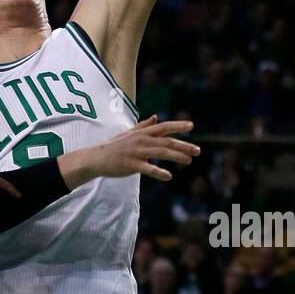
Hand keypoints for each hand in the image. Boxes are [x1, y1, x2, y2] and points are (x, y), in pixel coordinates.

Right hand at [64, 115, 199, 186]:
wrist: (96, 158)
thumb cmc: (114, 146)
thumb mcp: (129, 133)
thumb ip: (144, 125)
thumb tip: (156, 117)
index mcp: (142, 133)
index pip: (163, 127)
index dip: (177, 126)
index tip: (192, 125)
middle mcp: (141, 140)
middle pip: (166, 141)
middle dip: (183, 145)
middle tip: (198, 151)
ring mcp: (136, 152)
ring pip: (160, 152)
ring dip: (176, 156)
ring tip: (189, 161)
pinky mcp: (131, 165)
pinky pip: (147, 168)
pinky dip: (159, 172)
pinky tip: (169, 176)